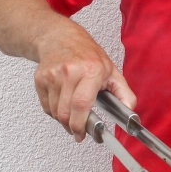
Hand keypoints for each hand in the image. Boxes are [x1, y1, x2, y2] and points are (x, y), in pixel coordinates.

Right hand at [33, 23, 135, 141]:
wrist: (61, 38)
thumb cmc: (87, 55)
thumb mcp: (112, 71)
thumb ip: (124, 94)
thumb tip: (130, 114)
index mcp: (91, 70)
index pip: (82, 104)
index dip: (81, 124)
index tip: (83, 134)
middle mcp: (70, 71)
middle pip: (65, 113)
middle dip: (72, 127)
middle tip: (78, 130)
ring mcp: (52, 75)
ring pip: (55, 113)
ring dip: (63, 120)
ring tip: (72, 113)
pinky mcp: (40, 78)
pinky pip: (46, 107)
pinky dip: (54, 111)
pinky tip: (62, 102)